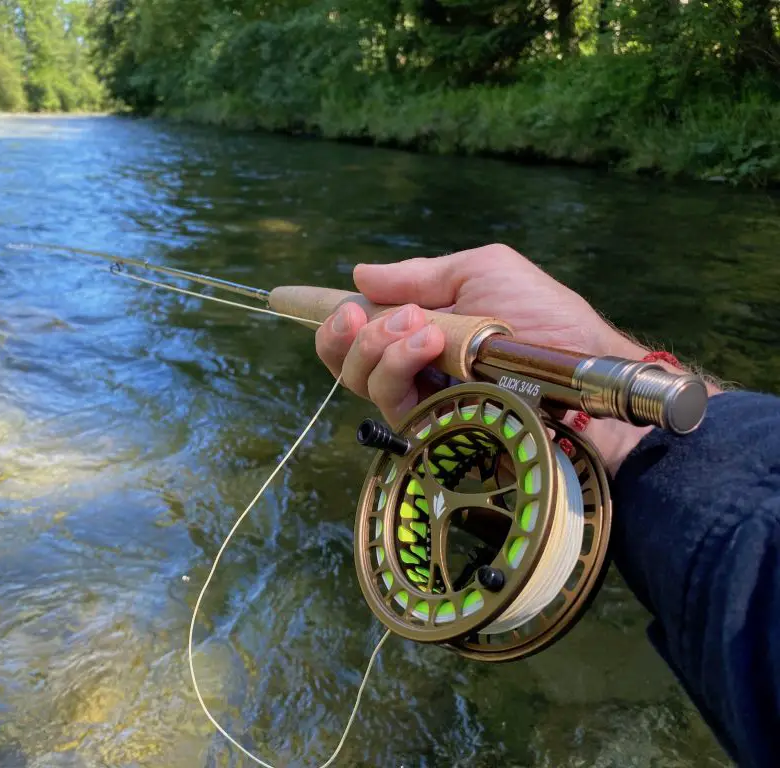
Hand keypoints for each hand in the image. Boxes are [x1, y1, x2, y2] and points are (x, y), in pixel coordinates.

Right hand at [315, 244, 677, 473]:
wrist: (588, 373)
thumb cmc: (546, 318)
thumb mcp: (482, 272)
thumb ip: (420, 276)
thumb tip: (359, 274)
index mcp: (421, 329)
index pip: (358, 328)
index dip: (324, 315)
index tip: (282, 296)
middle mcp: (413, 367)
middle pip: (342, 359)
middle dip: (345, 330)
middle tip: (384, 314)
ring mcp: (422, 401)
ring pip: (356, 380)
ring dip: (377, 345)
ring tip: (423, 328)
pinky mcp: (432, 430)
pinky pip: (388, 401)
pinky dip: (397, 364)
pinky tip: (427, 342)